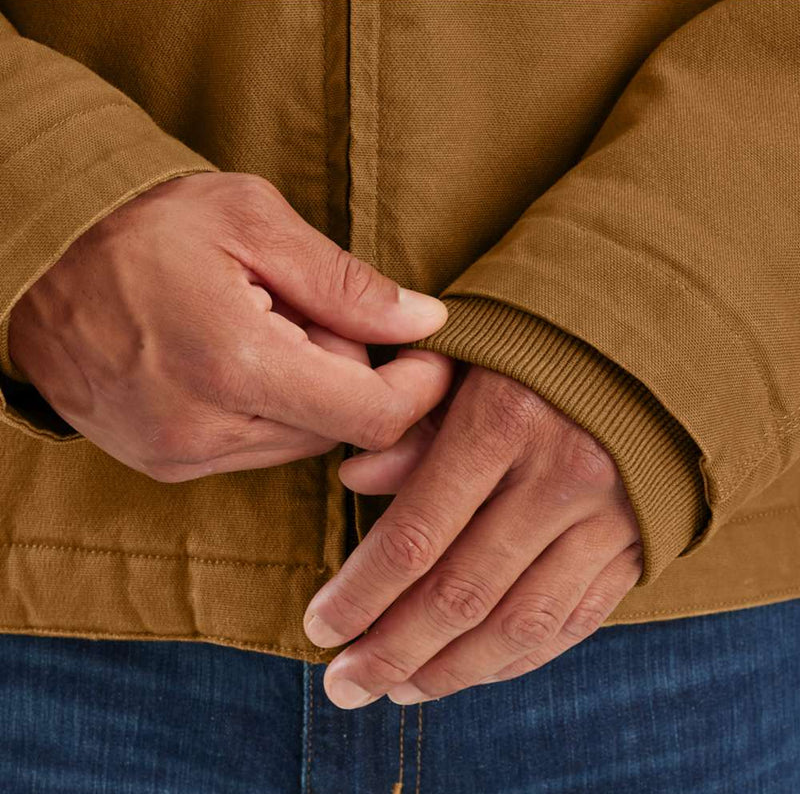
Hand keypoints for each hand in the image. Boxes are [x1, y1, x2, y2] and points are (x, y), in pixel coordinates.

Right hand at [8, 171, 451, 479]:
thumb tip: (424, 323)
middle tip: (301, 310)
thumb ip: (347, 284)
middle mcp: (206, 428)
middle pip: (339, 426)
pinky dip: (267, 408)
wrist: (38, 258)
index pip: (372, 416)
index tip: (428, 353)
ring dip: (304, 390)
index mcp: (235, 363)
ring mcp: (180, 455)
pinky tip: (229, 360)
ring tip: (255, 329)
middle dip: (345, 371)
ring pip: (300, 440)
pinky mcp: (165, 463)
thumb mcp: (253, 221)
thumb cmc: (143, 225)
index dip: (417, 387)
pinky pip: (256, 449)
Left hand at [303, 363, 642, 707]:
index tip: (320, 627)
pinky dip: (516, 659)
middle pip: (461, 593)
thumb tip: (354, 482)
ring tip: (398, 690)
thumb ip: (413, 421)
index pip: (416, 534)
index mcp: (505, 418)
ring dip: (451, 670)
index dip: (361, 593)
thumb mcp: (469, 358)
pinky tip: (470, 672)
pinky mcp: (637, 544)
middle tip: (345, 684)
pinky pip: (573, 622)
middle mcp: (560, 476)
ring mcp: (607, 518)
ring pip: (518, 624)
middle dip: (393, 649)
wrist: (658, 346)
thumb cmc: (543, 345)